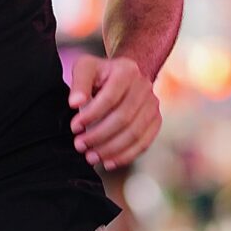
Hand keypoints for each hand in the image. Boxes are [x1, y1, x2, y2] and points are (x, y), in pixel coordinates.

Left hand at [69, 54, 160, 170]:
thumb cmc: (101, 73)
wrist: (124, 76)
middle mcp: (144, 87)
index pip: (110, 98)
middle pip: (123, 118)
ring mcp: (153, 104)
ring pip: (134, 133)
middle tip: (80, 145)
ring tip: (91, 156)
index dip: (91, 115)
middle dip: (99, 136)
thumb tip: (75, 103)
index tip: (75, 127)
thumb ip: (79, 83)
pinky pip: (144, 143)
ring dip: (111, 150)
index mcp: (127, 71)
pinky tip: (109, 162)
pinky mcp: (156, 120)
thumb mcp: (86, 68)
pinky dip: (126, 156)